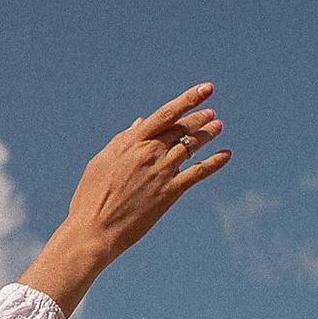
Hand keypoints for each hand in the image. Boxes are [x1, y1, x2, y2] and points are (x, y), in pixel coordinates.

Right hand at [18, 83, 229, 313]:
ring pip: (191, 147)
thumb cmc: (91, 197)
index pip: (166, 114)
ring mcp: (161, 173)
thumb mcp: (101, 161)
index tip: (205, 89)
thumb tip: (140, 122)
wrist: (94, 229)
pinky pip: (197, 173)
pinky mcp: (169, 193)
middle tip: (212, 113)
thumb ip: (123, 140)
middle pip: (181, 129)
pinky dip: (214, 163)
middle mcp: (149, 153)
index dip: (188, 99)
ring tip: (218, 126)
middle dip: (199, 118)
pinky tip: (226, 155)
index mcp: (131, 143)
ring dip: (207, 135)